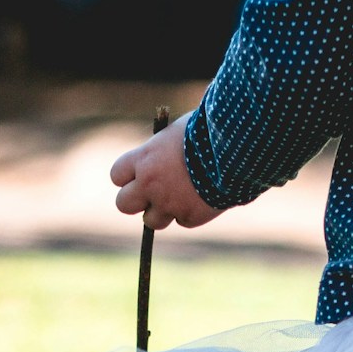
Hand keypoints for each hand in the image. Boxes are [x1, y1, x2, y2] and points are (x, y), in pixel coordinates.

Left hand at [111, 114, 222, 230]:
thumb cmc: (207, 130)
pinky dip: (190, 212)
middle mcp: (150, 185)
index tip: (139, 174)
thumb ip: (161, 151)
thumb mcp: (176, 133)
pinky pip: (182, 221)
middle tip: (151, 194)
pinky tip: (203, 197)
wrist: (236, 148)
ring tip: (179, 197)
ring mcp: (170, 204)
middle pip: (123, 205)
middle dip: (137, 200)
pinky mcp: (191, 217)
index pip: (117, 176)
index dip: (128, 176)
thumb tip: (159, 157)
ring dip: (161, 212)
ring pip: (151, 221)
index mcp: (144, 159)